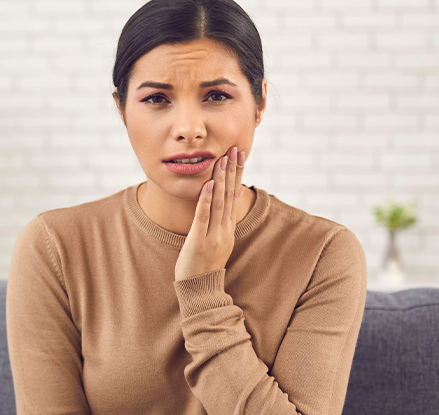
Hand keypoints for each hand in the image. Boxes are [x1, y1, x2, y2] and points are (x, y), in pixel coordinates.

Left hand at [174, 146, 245, 280]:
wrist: (201, 290)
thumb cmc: (206, 264)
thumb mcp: (220, 239)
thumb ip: (226, 218)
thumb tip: (234, 195)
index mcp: (228, 228)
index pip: (235, 196)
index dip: (237, 174)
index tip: (239, 155)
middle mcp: (224, 229)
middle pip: (230, 195)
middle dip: (232, 171)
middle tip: (235, 149)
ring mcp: (213, 235)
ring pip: (219, 202)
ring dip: (222, 180)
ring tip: (223, 160)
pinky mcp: (199, 242)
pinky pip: (203, 217)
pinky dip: (207, 200)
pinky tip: (209, 184)